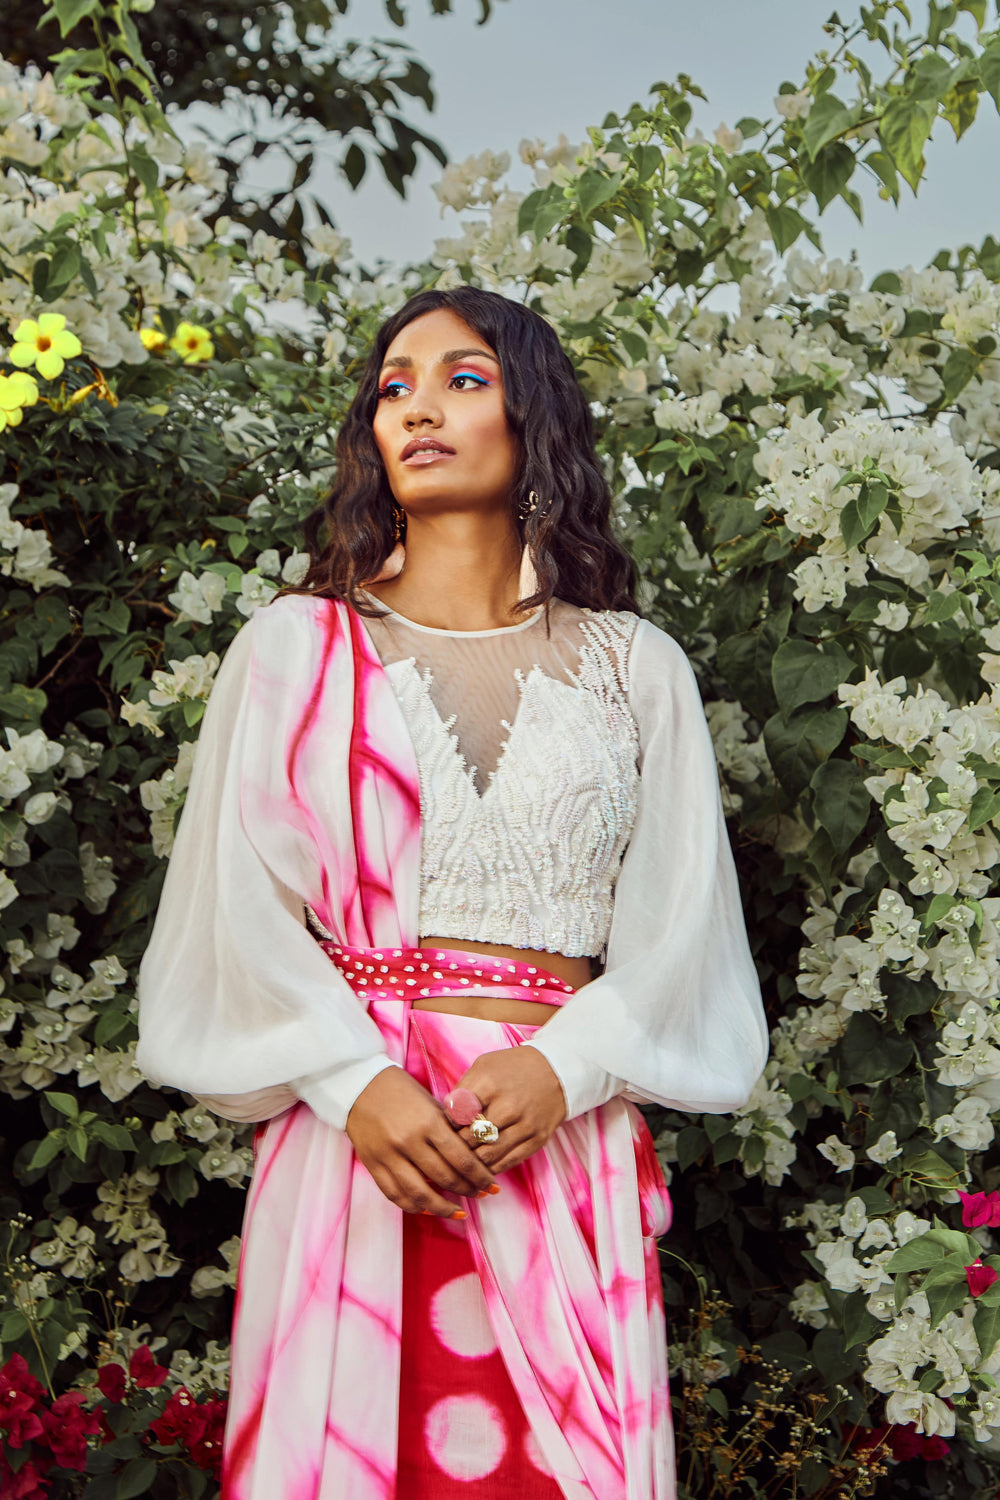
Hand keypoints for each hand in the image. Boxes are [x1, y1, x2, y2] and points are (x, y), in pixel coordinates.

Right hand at [346, 1066, 495, 1216]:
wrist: (359, 1086)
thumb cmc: (401, 1090)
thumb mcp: (430, 1103)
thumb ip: (449, 1129)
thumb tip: (472, 1156)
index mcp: (428, 1122)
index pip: (461, 1159)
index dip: (480, 1177)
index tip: (492, 1186)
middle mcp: (409, 1141)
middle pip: (445, 1178)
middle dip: (467, 1190)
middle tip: (480, 1195)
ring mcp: (389, 1155)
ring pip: (420, 1194)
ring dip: (443, 1208)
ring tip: (458, 1213)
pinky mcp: (373, 1165)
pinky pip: (396, 1195)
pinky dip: (414, 1206)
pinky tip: (429, 1209)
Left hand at [451, 1047, 565, 1173]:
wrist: (557, 1070)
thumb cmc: (513, 1068)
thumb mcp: (484, 1066)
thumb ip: (463, 1089)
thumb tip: (446, 1115)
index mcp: (490, 1083)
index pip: (456, 1115)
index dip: (448, 1124)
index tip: (447, 1127)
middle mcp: (508, 1106)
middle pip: (470, 1138)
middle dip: (457, 1145)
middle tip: (451, 1148)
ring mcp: (525, 1125)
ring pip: (487, 1155)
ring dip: (472, 1160)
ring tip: (465, 1159)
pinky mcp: (537, 1140)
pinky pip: (508, 1162)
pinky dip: (491, 1168)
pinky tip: (483, 1166)